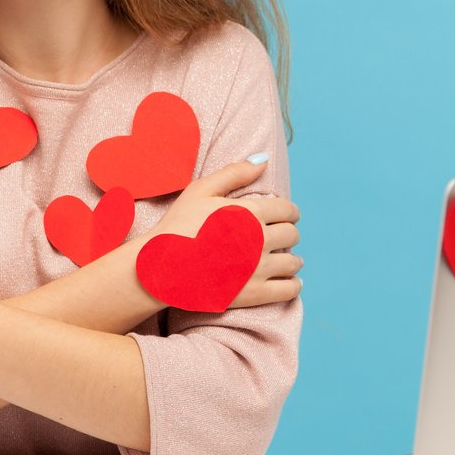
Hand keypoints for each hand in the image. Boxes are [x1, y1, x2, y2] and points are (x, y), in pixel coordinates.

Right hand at [148, 158, 302, 308]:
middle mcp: (260, 239)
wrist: (160, 267)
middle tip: (283, 237)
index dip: (289, 212)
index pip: (287, 210)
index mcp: (251, 212)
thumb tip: (263, 160)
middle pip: (291, 235)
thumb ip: (234, 173)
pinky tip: (290, 281)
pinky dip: (293, 284)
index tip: (287, 216)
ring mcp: (258, 268)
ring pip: (293, 262)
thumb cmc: (178, 225)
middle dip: (288, 234)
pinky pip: (288, 289)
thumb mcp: (201, 190)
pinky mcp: (254, 294)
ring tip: (288, 261)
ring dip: (292, 259)